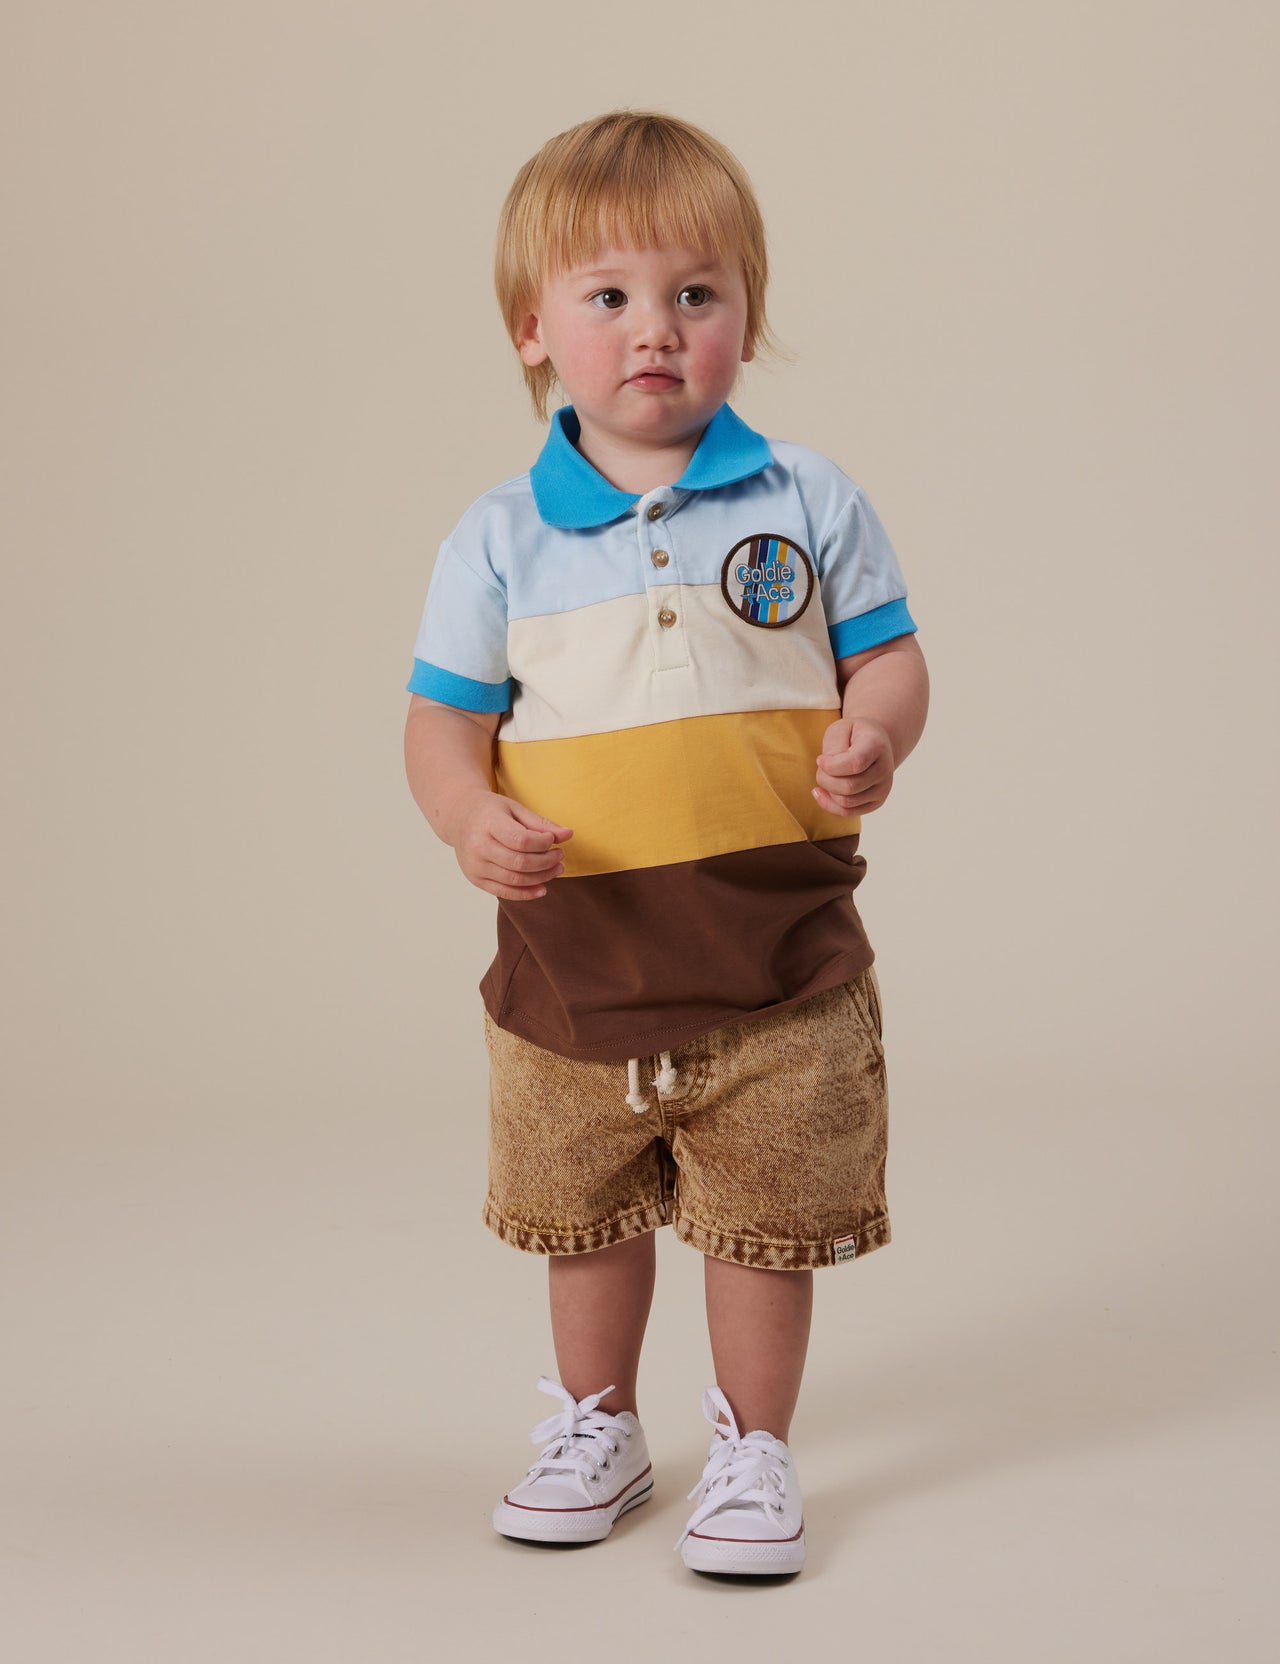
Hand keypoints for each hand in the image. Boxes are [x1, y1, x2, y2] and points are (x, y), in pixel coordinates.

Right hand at [451, 792, 572, 900]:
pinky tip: (542, 888)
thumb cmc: (491, 811)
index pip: (521, 840)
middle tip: (560, 856)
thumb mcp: (515, 809)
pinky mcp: (475, 879)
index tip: (553, 840)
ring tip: (556, 869)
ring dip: (541, 877)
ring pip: (515, 880)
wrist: (459, 817)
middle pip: (520, 863)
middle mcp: (478, 846)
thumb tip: (569, 834)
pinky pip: (504, 892)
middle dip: (546, 862)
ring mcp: (475, 866)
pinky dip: (526, 894)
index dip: (542, 843)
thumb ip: (541, 823)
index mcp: (487, 824)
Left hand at [813, 716, 894, 816]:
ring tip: (825, 776)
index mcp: (877, 746)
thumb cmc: (853, 735)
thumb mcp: (840, 729)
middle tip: (821, 767)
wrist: (875, 743)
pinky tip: (821, 791)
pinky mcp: (876, 802)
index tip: (820, 759)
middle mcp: (885, 770)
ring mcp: (883, 789)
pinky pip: (848, 812)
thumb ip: (834, 747)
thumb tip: (828, 769)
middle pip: (849, 787)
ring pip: (846, 802)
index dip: (831, 766)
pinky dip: (829, 804)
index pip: (854, 764)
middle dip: (825, 779)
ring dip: (827, 791)